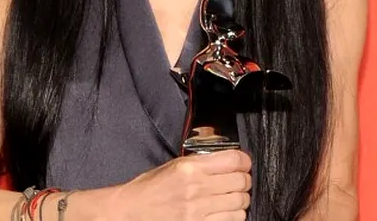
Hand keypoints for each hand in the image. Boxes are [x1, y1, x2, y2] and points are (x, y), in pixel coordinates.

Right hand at [110, 150, 251, 220]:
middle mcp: (197, 188)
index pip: (234, 160)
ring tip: (232, 198)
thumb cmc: (149, 189)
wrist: (131, 212)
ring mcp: (199, 210)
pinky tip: (226, 212)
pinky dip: (234, 216)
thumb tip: (227, 163)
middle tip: (239, 181)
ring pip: (240, 203)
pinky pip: (231, 220)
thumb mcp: (174, 166)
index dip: (245, 162)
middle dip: (244, 181)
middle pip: (241, 182)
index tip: (244, 164)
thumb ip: (201, 163)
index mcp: (190, 167)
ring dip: (240, 200)